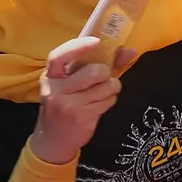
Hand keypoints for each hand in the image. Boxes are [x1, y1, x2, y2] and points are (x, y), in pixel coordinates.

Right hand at [30, 38, 134, 165]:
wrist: (52, 139)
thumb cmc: (65, 103)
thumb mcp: (72, 83)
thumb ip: (99, 63)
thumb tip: (130, 51)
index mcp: (50, 76)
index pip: (58, 56)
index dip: (78, 46)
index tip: (97, 41)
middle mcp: (56, 89)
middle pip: (95, 71)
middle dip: (107, 73)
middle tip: (103, 78)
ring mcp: (68, 104)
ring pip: (107, 86)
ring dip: (111, 88)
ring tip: (100, 93)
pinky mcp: (82, 117)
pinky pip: (108, 100)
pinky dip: (109, 100)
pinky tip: (98, 105)